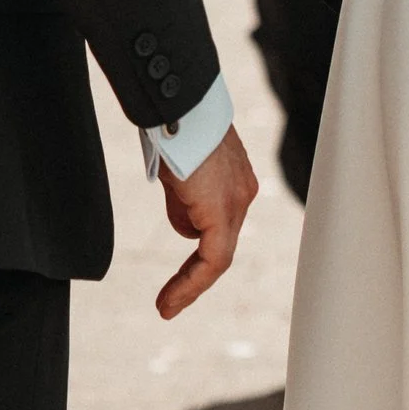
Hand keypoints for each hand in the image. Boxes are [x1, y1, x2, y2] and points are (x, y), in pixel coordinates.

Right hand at [156, 126, 258, 318]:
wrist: (176, 105)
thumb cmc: (173, 127)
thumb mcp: (178, 168)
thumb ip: (184, 197)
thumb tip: (185, 219)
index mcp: (234, 180)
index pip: (220, 226)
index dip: (200, 255)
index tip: (180, 279)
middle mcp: (242, 193)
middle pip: (220, 244)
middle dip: (194, 277)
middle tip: (169, 304)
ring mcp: (236, 203)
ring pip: (217, 258)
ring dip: (187, 281)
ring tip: (165, 299)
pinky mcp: (222, 213)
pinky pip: (213, 261)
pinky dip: (191, 284)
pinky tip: (170, 302)